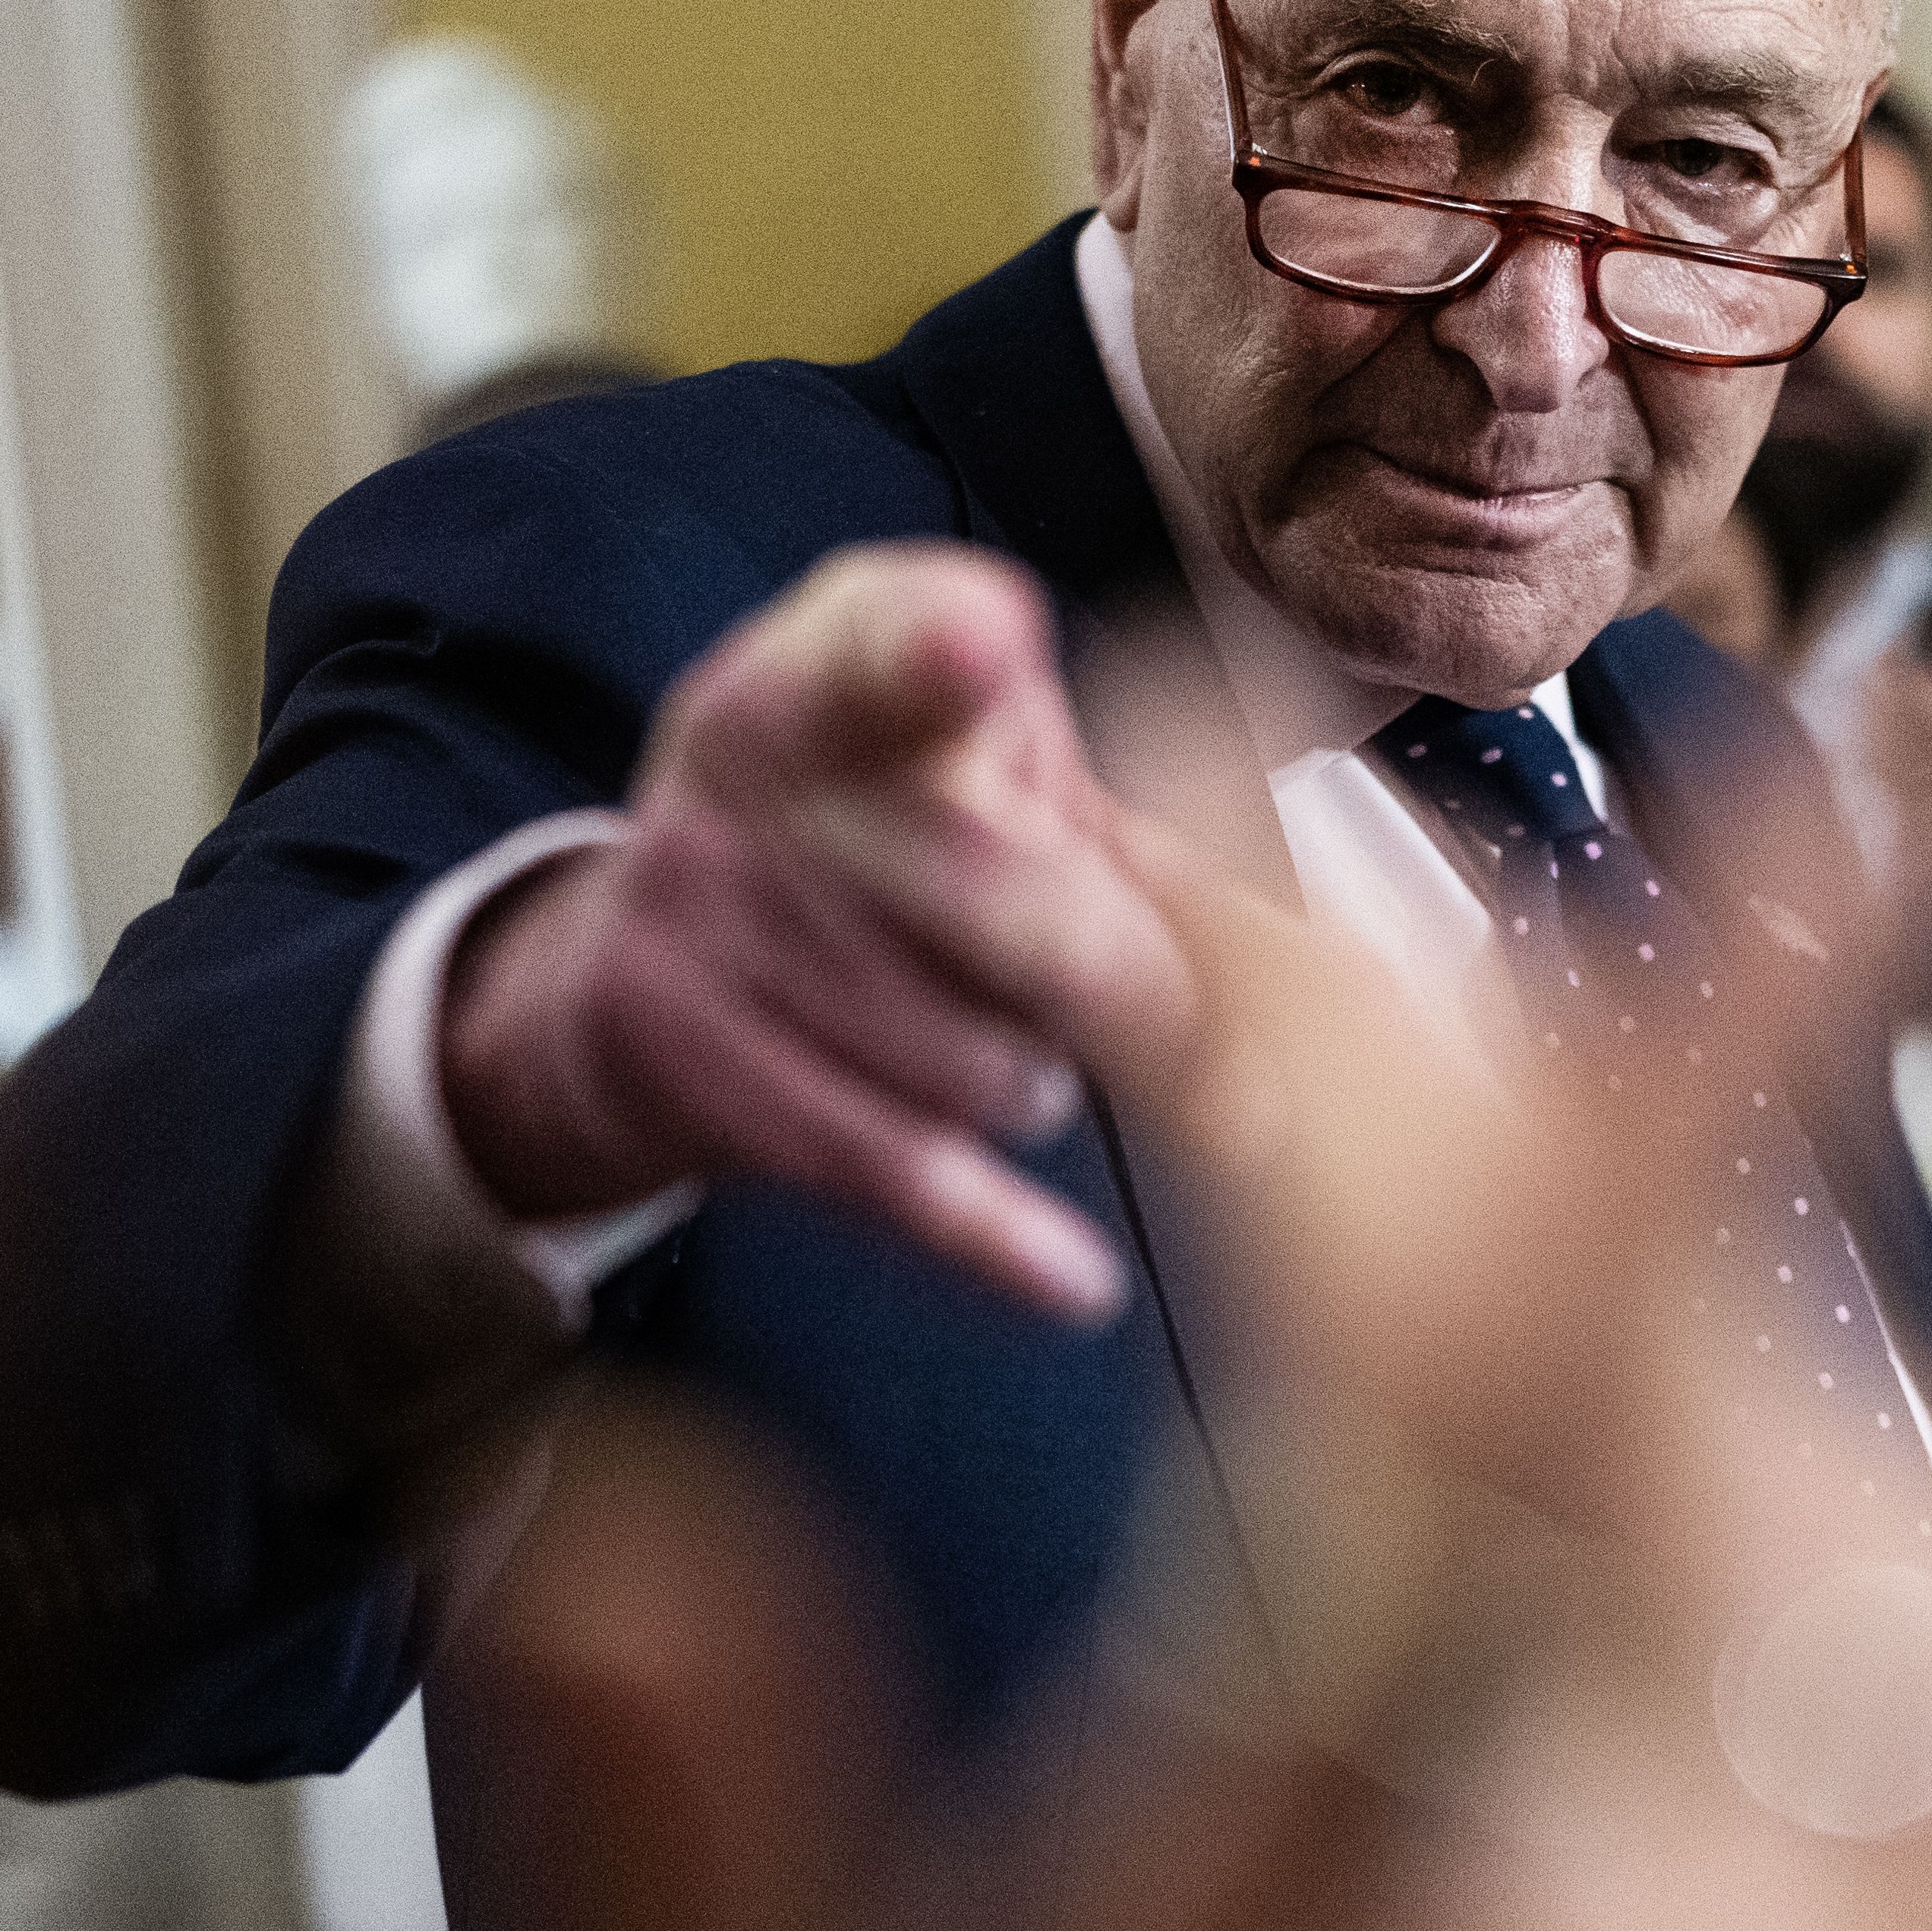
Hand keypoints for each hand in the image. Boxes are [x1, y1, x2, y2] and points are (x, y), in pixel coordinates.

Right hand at [442, 543, 1204, 1322]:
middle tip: (1215, 1064)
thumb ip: (1119, 848)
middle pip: (1000, 895)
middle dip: (1137, 998)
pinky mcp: (683, 1056)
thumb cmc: (852, 861)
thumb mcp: (956, 794)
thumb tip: (1319, 968)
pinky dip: (1000, 1240)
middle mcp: (753, 767)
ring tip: (1013, 1066)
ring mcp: (703, 911)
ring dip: (1036, 1089)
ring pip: (965, 1054)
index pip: (887, 648)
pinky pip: (885, 1166)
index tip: (983, 648)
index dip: (935, 654)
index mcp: (837, 665)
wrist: (613, 980)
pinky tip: (1077, 1283)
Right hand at [474, 873, 1931, 1930]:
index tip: (1305, 743)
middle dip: (1583, 1034)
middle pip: (1750, 1351)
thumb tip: (608, 1523)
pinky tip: (1825, 1496)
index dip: (1413, 993)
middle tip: (1389, 894)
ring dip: (1785, 1252)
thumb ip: (701, 1919)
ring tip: (1603, 1123)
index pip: (1487, 1332)